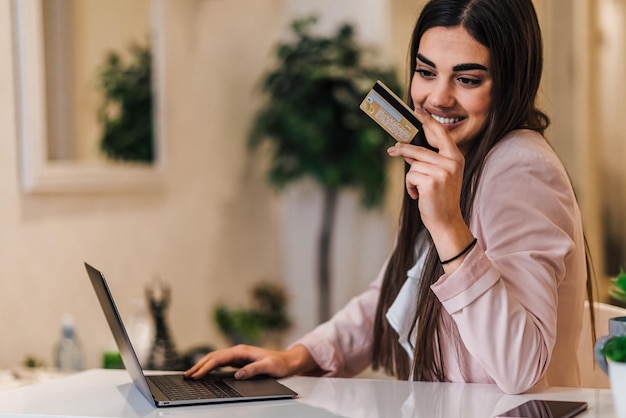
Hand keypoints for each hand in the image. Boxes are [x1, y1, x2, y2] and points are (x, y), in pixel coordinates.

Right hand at [183, 344, 315, 379]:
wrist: (288, 361)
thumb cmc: (280, 363)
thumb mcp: (269, 367)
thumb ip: (253, 369)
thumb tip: (237, 374)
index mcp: (242, 351)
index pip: (219, 358)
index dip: (206, 366)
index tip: (196, 374)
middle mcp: (238, 351)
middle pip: (213, 357)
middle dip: (199, 366)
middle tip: (186, 376)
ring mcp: (238, 356)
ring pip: (215, 359)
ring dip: (202, 366)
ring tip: (190, 374)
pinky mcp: (239, 361)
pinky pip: (220, 363)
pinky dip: (210, 367)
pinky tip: (204, 373)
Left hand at [386, 108, 464, 232]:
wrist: (446, 221)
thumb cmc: (440, 198)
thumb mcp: (438, 176)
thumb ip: (426, 161)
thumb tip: (406, 150)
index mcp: (455, 158)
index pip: (441, 134)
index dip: (428, 120)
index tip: (417, 110)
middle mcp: (451, 162)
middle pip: (419, 150)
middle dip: (403, 150)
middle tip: (392, 149)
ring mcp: (442, 172)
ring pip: (413, 165)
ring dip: (411, 179)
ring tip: (419, 190)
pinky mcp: (431, 182)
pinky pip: (410, 176)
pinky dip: (410, 187)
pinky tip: (418, 196)